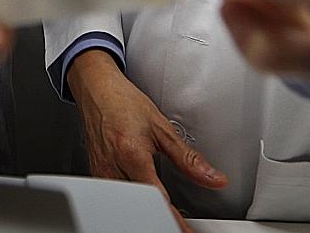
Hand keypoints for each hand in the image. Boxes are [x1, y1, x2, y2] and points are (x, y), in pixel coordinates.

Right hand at [67, 50, 225, 232]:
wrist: (97, 91)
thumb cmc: (124, 103)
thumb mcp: (162, 127)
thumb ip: (188, 158)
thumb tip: (213, 177)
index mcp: (131, 154)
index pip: (157, 199)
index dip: (174, 220)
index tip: (186, 231)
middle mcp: (112, 167)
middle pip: (139, 208)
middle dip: (161, 218)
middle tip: (179, 224)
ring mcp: (101, 174)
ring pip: (125, 206)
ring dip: (146, 212)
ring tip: (165, 214)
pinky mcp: (96, 176)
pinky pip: (116, 198)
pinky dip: (132, 204)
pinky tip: (143, 200)